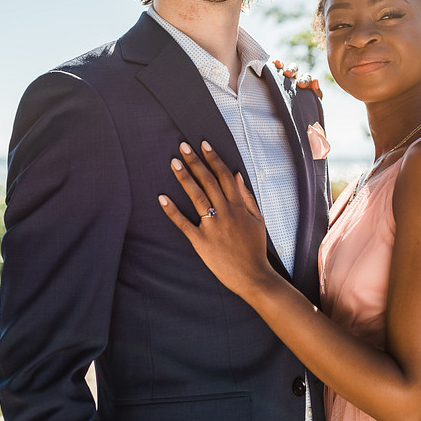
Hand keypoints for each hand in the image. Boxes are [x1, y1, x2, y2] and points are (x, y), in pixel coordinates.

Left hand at [159, 141, 275, 297]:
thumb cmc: (255, 249)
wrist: (254, 276)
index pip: (224, 175)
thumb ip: (247, 197)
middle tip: (183, 146)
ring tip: (174, 162)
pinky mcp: (201, 242)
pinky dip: (172, 210)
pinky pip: (184, 223)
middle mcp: (226, 213)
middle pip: (208, 181)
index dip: (213, 158)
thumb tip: (237, 175)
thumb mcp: (258, 220)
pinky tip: (162, 198)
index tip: (203, 144)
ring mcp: (213, 226)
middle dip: (195, 161)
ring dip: (185, 178)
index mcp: (239, 207)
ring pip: (197, 196)